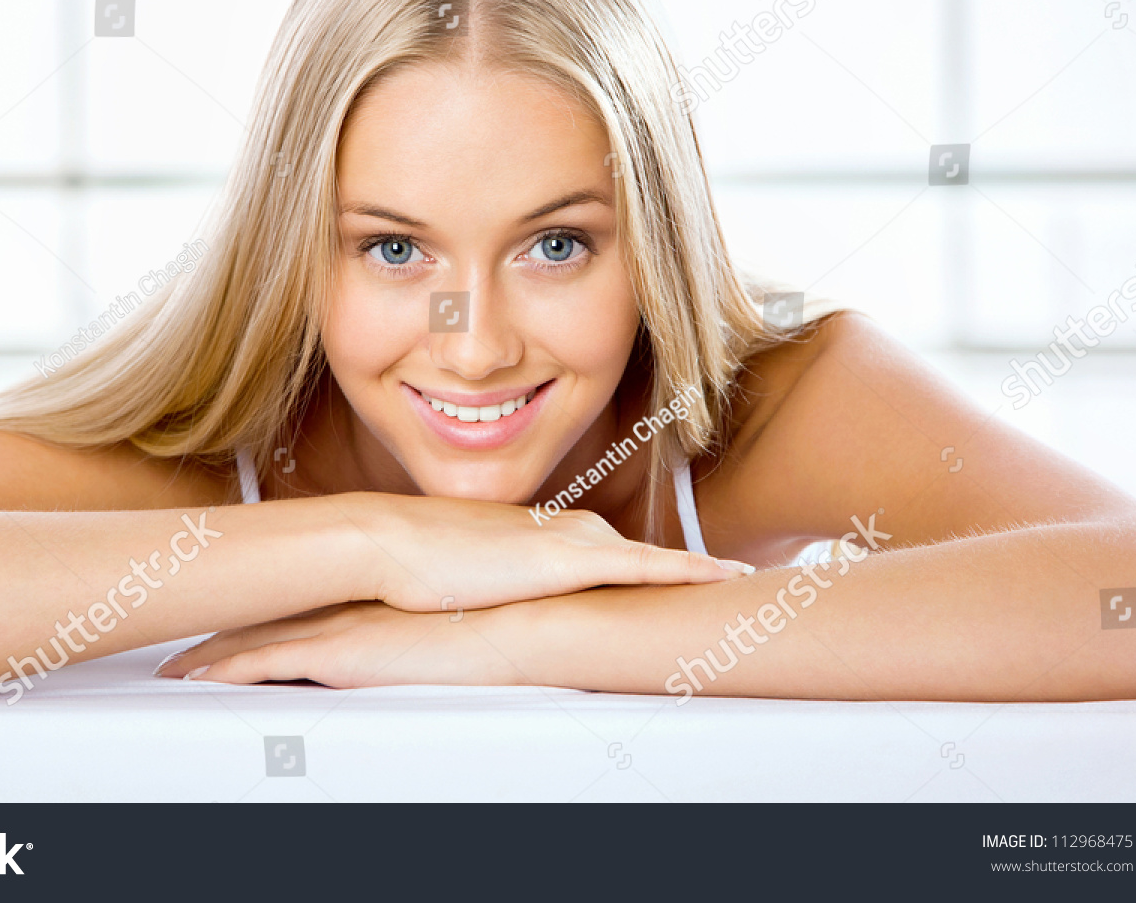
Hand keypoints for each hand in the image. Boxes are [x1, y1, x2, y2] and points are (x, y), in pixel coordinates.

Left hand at [152, 601, 526, 687]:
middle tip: (178, 639)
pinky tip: (195, 681)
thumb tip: (420, 640)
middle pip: (263, 612)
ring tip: (170, 667)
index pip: (298, 597)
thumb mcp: (449, 620)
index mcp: (368, 592)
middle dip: (217, 625)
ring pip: (252, 636)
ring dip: (207, 652)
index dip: (258, 605)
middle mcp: (344, 600)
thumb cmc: (498, 622)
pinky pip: (264, 664)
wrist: (514, 622)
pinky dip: (225, 671)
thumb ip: (422, 626)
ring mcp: (338, 623)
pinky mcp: (338, 652)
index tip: (228, 611)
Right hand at [337, 491, 752, 614]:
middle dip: (686, 573)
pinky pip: (647, 567)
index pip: (611, 555)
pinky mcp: (571, 559)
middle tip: (738, 583)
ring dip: (698, 573)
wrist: (390, 542)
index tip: (687, 579)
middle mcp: (568, 530)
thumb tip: (487, 606)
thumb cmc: (414, 564)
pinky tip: (725, 577)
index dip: (649, 570)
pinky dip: (688, 570)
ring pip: (654, 561)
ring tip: (745, 585)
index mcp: (544, 535)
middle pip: (641, 558)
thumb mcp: (464, 578)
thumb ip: (491, 586)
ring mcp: (573, 541)